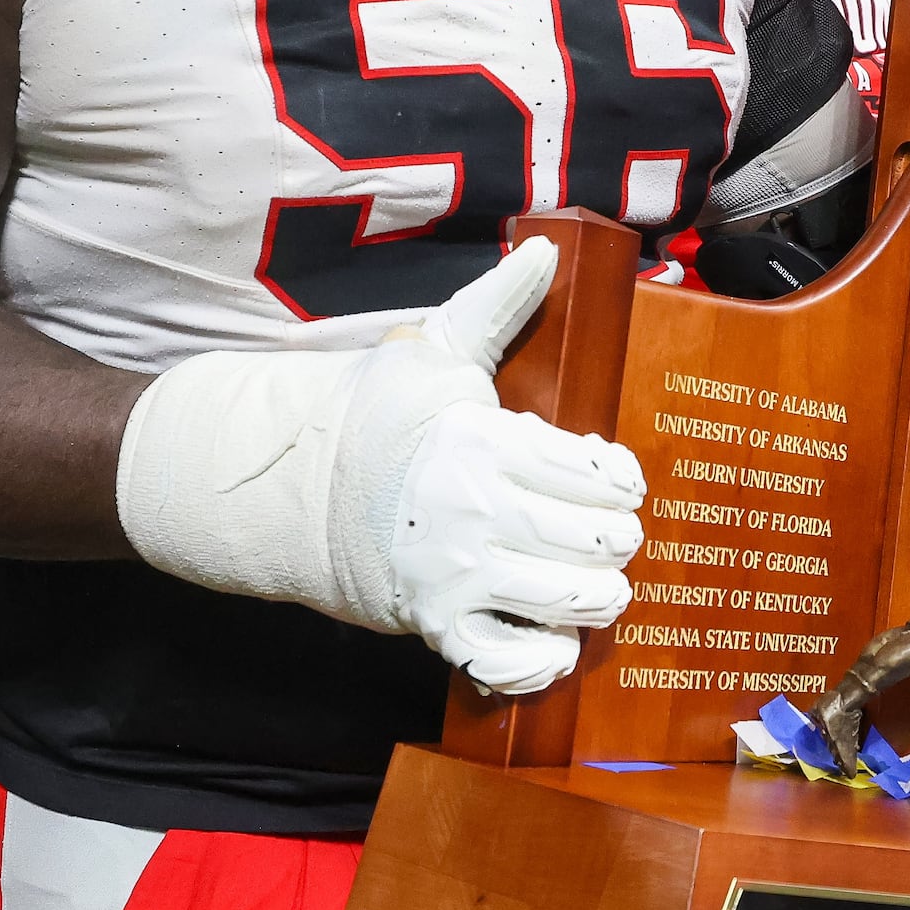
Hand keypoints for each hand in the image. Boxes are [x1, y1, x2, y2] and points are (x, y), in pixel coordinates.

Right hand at [116, 237, 642, 694]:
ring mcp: (454, 574)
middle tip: (610, 536)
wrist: (290, 483)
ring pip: (569, 601)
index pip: (595, 473)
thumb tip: (550, 248)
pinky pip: (510, 661)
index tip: (613, 480)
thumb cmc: (375, 415)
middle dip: (617, 541)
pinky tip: (553, 640)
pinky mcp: (434, 624)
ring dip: (598, 598)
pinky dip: (544, 659)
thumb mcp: (436, 350)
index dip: (619, 480)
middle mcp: (475, 512)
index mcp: (485, 441)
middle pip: (594, 541)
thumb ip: (500, 304)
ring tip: (595, 584)